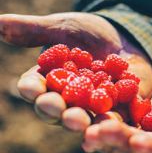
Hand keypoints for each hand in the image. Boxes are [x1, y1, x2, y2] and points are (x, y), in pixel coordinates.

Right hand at [0, 13, 151, 130]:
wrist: (120, 39)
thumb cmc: (88, 33)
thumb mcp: (63, 27)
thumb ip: (34, 30)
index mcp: (50, 80)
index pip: (35, 88)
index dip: (32, 89)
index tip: (31, 89)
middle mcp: (66, 98)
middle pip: (57, 109)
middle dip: (56, 110)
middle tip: (58, 110)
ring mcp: (91, 106)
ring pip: (83, 117)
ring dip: (81, 121)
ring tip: (82, 122)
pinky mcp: (114, 108)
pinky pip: (112, 117)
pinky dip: (110, 122)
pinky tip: (112, 126)